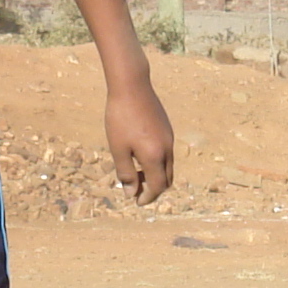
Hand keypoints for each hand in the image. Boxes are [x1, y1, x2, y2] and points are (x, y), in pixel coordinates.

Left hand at [105, 80, 174, 200]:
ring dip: (155, 175)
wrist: (132, 86)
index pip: (157, 186)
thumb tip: (131, 193)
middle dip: (154, 189)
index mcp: (155, 156)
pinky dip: (157, 162)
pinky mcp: (167, 128)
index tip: (136, 202)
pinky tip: (139, 155)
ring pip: (168, 166)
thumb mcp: (118, 148)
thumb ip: (126, 173)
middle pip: (167, 179)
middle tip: (137, 192)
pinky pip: (166, 153)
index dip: (148, 197)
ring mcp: (169, 138)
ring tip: (136, 174)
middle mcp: (167, 149)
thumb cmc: (120, 117)